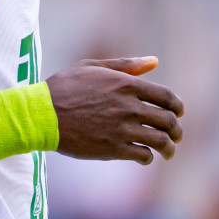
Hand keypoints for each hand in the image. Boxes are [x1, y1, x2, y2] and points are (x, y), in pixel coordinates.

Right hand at [45, 57, 183, 164]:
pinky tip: (144, 157)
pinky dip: (148, 158)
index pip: (167, 97)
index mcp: (126, 85)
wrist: (40, 114)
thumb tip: (154, 61)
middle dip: (176, 131)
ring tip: (167, 152)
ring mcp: (122, 129)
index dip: (177, 107)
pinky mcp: (113, 148)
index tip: (178, 114)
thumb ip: (125, 65)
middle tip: (175, 137)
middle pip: (168, 121)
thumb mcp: (91, 67)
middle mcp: (129, 107)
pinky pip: (143, 155)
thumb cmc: (63, 87)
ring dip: (169, 148)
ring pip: (161, 141)